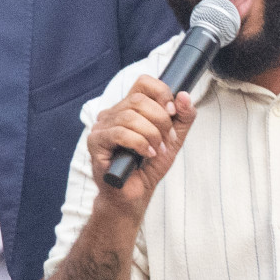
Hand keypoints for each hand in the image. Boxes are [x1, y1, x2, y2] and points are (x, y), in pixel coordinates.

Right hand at [87, 75, 196, 213]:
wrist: (134, 196)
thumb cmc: (149, 167)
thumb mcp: (173, 140)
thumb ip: (183, 117)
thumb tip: (184, 95)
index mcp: (129, 108)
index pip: (143, 83)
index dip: (162, 93)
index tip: (172, 113)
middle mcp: (112, 113)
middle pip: (138, 100)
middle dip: (160, 120)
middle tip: (167, 140)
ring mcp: (101, 127)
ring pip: (129, 116)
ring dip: (151, 135)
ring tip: (157, 151)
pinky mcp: (95, 143)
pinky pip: (119, 133)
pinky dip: (139, 143)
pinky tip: (146, 154)